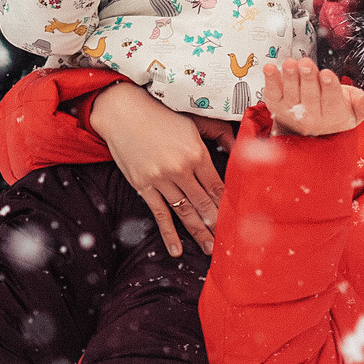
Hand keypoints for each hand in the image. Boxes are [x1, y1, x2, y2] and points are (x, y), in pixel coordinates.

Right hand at [89, 81, 223, 256]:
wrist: (123, 113)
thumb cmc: (162, 115)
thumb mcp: (195, 120)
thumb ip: (220, 133)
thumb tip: (239, 148)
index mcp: (196, 153)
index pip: (217, 186)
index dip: (228, 205)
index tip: (238, 220)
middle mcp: (180, 168)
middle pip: (204, 203)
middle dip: (218, 225)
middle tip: (229, 242)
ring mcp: (160, 179)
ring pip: (185, 212)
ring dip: (199, 233)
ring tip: (210, 248)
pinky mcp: (143, 186)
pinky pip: (159, 214)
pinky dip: (168, 234)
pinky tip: (177, 250)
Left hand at [261, 58, 363, 137]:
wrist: (314, 123)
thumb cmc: (337, 109)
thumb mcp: (357, 109)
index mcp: (334, 116)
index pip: (332, 101)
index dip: (329, 87)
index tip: (327, 74)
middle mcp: (312, 118)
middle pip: (310, 96)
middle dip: (308, 78)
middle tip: (307, 64)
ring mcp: (293, 113)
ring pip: (291, 95)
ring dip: (290, 78)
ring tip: (290, 63)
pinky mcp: (277, 107)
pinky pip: (273, 94)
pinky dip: (270, 81)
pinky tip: (270, 68)